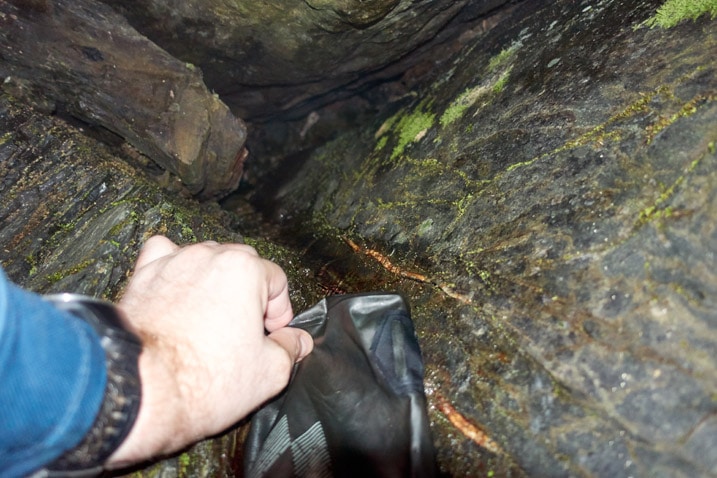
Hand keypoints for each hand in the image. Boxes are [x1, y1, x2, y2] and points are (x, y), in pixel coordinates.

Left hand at [106, 235, 312, 466]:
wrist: (140, 392)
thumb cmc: (203, 381)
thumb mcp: (269, 372)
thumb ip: (291, 349)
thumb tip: (298, 341)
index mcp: (245, 270)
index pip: (277, 280)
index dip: (280, 311)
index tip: (273, 334)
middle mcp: (208, 256)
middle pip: (244, 265)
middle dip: (251, 295)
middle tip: (247, 332)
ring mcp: (173, 263)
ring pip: (206, 259)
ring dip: (216, 282)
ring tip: (212, 318)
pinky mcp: (142, 277)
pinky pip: (163, 255)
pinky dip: (174, 266)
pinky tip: (178, 288)